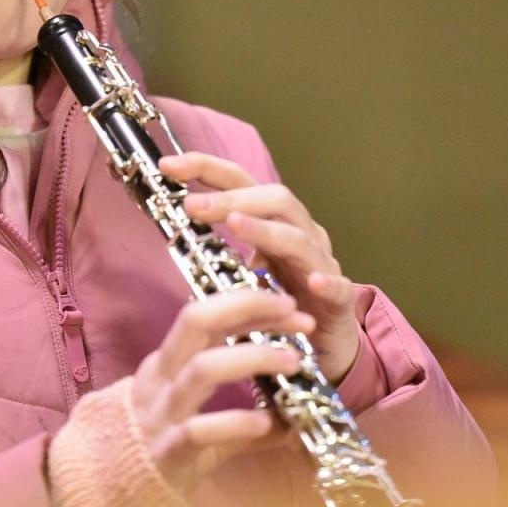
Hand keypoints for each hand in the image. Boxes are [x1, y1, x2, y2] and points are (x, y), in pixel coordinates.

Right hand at [131, 289, 312, 494]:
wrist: (110, 490)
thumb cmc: (159, 442)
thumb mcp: (193, 411)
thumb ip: (238, 405)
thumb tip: (290, 409)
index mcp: (167, 361)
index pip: (205, 314)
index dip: (247, 302)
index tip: (289, 304)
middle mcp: (162, 378)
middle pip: (196, 321)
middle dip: (247, 308)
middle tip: (297, 318)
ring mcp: (163, 413)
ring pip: (202, 370)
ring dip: (252, 357)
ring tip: (293, 361)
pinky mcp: (168, 451)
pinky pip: (201, 431)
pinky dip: (237, 424)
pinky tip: (268, 424)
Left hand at [158, 151, 362, 384]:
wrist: (326, 341)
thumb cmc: (283, 301)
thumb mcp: (244, 271)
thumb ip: (218, 252)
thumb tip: (175, 236)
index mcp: (274, 221)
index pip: (241, 181)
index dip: (206, 168)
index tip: (168, 165)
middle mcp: (301, 233)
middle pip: (274, 199)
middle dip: (231, 198)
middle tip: (192, 205)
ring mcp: (321, 264)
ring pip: (298, 238)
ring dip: (265, 230)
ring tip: (234, 224)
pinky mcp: (339, 300)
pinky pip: (337, 287)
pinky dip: (326, 282)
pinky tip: (313, 283)